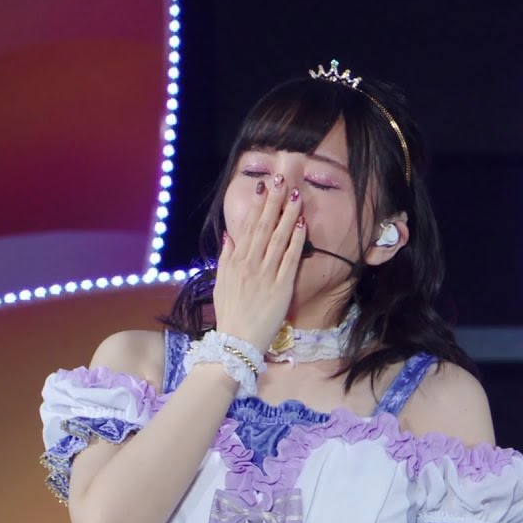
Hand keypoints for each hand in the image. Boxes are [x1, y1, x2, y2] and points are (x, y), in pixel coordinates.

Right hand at [213, 174, 307, 352]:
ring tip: (295, 195)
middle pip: (264, 227)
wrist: (236, 342)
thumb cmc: (229, 314)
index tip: (264, 186)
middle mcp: (250, 264)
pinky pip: (289, 259)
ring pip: (278, 239)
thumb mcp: (221, 283)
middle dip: (274, 202)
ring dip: (287, 215)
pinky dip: (296, 241)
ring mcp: (266, 275)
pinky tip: (302, 225)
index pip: (248, 227)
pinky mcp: (281, 287)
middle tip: (282, 180)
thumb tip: (230, 234)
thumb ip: (225, 257)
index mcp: (236, 261)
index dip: (257, 205)